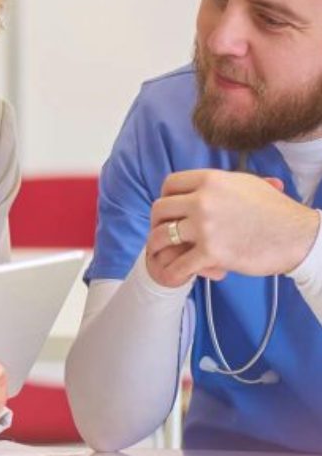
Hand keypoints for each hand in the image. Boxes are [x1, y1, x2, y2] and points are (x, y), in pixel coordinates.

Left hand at [146, 170, 319, 287]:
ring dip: (157, 245)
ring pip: (163, 235)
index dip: (165, 195)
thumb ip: (219, 184)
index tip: (169, 207)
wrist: (299, 237)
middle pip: (161, 208)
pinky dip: (172, 272)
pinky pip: (180, 264)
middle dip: (157, 221)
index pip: (171, 183)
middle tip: (160, 230)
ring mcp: (205, 226)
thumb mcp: (246, 184)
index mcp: (211, 180)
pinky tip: (171, 275)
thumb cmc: (276, 211)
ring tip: (159, 252)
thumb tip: (203, 184)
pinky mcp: (212, 252)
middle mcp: (203, 200)